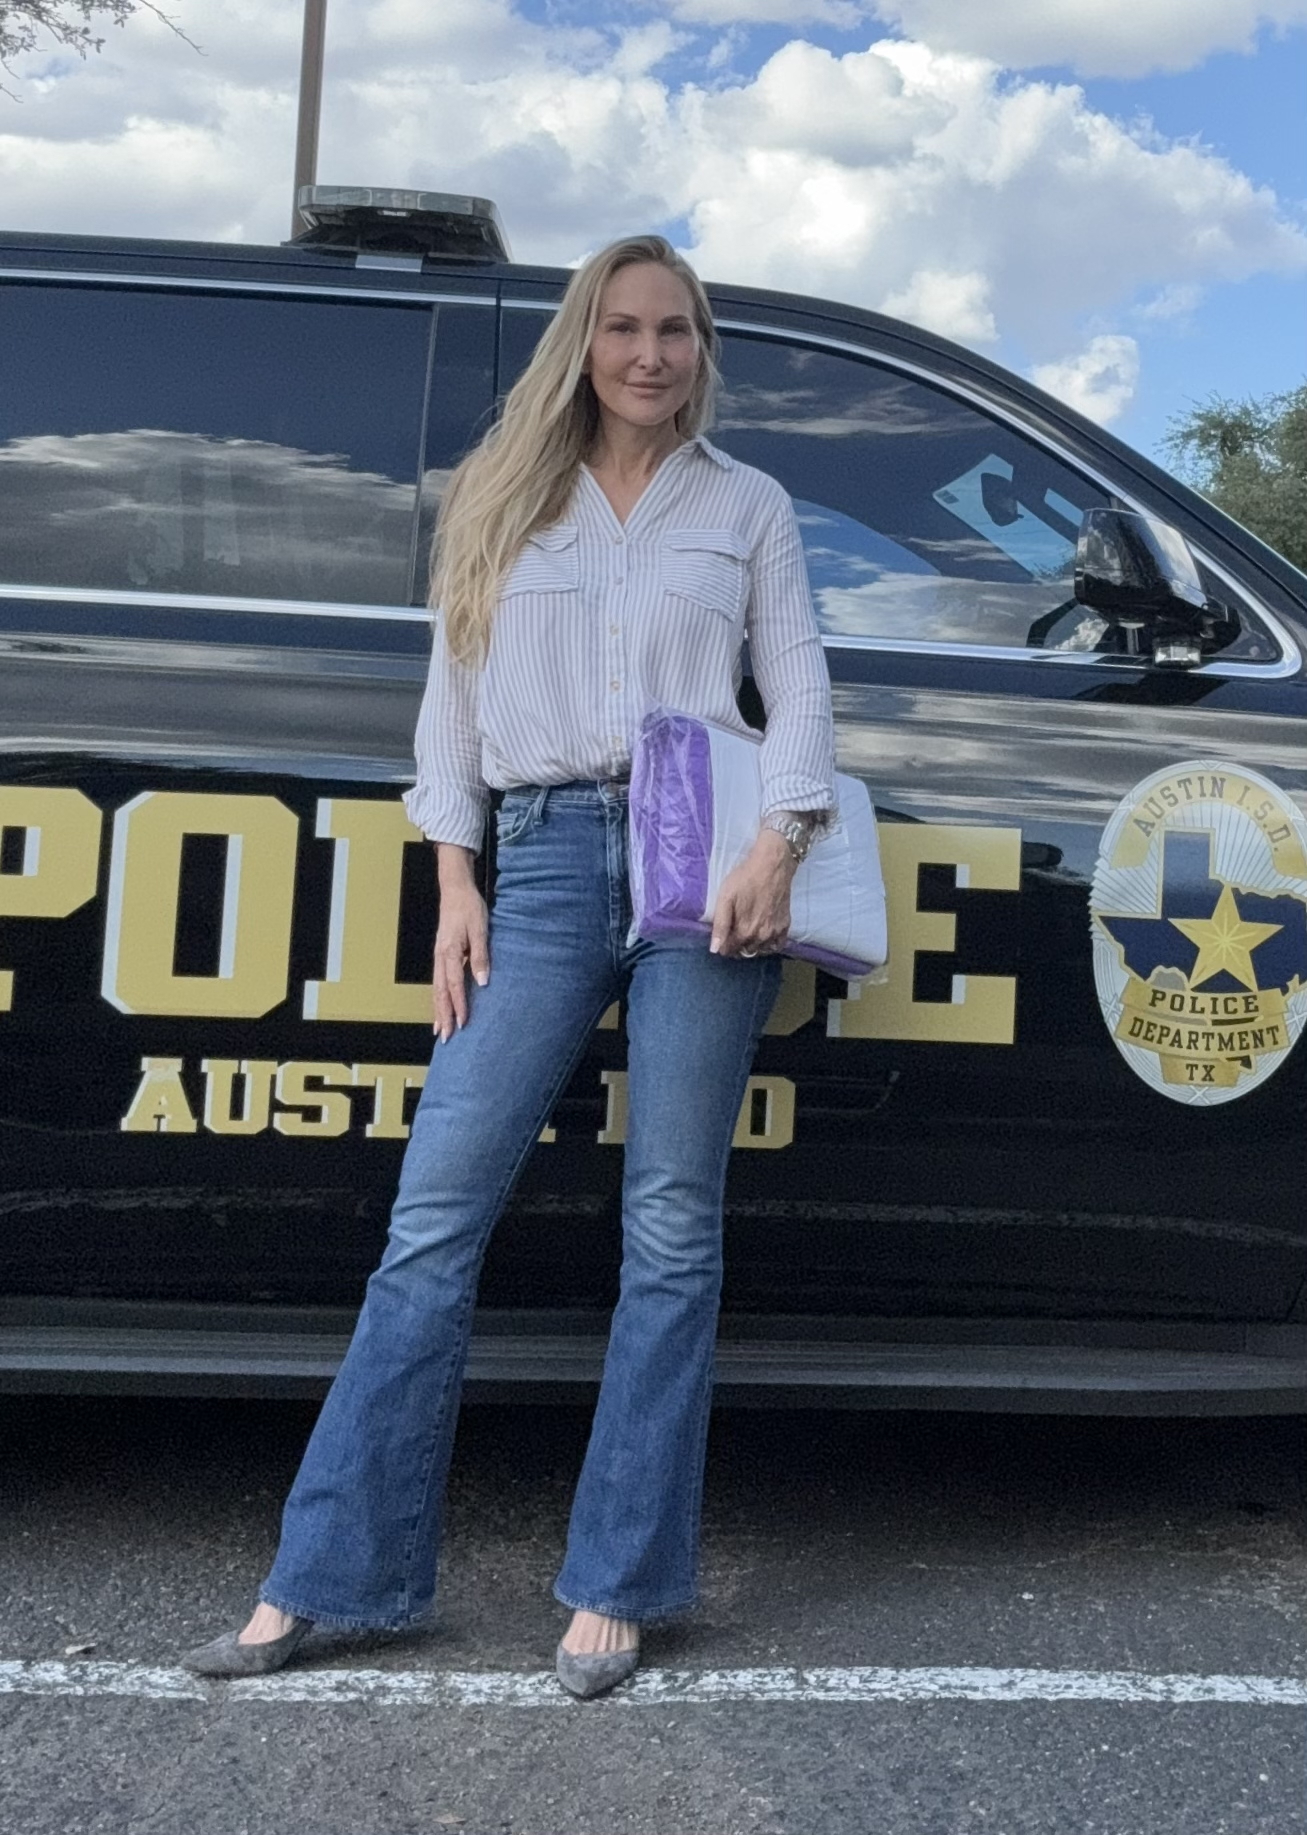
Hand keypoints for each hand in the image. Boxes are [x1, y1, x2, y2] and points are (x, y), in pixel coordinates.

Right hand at [433, 846, 489, 1040]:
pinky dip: (438, 998)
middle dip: (443, 1015)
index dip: (459, 1005)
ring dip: (438, 1010)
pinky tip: (441, 1008)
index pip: (454, 985)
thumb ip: (481, 956)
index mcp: (450, 951)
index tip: (464, 1023)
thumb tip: (482, 981)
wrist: (455, 890)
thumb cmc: (469, 907)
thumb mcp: (480, 929)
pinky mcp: (440, 955)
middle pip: (440, 992)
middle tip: (446, 1037)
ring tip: (440, 1030)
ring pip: (436, 989)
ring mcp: (438, 956)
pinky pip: (438, 982)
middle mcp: (440, 957)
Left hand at [709, 829, 795, 957]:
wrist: (772, 865)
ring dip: (751, 945)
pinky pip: (777, 945)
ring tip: (747, 931)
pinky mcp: (785, 926)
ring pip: (759, 950)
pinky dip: (769, 944)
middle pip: (744, 951)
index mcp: (744, 932)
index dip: (722, 944)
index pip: (729, 951)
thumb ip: (720, 925)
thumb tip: (715, 949)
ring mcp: (775, 933)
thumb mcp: (725, 898)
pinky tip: (763, 934)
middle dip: (736, 945)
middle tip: (733, 930)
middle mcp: (761, 937)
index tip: (722, 935)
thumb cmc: (745, 879)